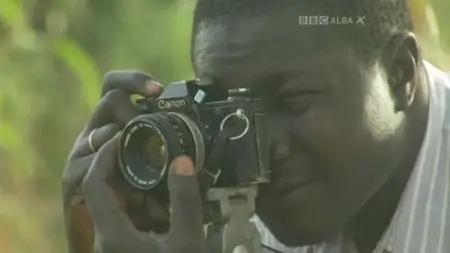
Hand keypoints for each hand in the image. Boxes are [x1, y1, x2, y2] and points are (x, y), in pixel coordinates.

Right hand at [61, 71, 166, 252]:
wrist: (111, 233)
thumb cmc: (137, 200)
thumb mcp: (156, 170)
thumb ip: (166, 153)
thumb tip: (196, 145)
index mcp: (115, 124)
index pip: (117, 88)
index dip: (136, 81)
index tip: (158, 89)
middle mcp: (97, 132)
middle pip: (110, 98)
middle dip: (134, 109)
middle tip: (148, 129)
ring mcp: (83, 152)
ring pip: (102, 130)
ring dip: (125, 140)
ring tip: (141, 159)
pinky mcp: (73, 177)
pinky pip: (89, 164)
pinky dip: (111, 168)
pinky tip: (128, 182)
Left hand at [82, 136, 206, 252]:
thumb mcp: (187, 243)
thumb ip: (185, 202)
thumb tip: (181, 161)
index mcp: (113, 234)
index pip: (94, 183)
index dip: (105, 155)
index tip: (124, 137)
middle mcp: (105, 237)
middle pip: (109, 192)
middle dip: (135, 177)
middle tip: (160, 168)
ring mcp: (113, 243)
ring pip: (121, 206)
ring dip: (144, 197)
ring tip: (169, 201)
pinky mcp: (123, 247)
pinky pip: (130, 219)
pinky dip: (148, 211)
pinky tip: (168, 219)